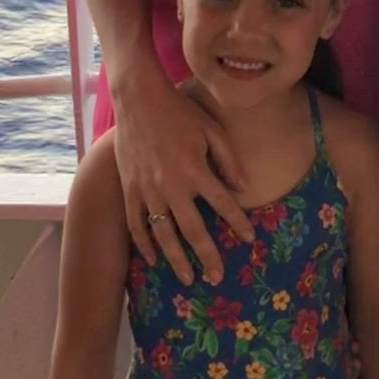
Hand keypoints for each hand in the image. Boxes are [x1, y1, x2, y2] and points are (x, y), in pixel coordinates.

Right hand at [113, 67, 251, 285]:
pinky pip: (136, 225)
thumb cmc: (179, 111)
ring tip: (187, 279)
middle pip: (193, 230)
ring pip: (163, 235)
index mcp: (195, 169)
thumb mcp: (211, 129)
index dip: (238, 222)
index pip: (223, 204)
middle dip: (207, 256)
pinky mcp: (129, 190)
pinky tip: (154, 260)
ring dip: (176, 260)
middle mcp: (171, 186)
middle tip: (217, 277)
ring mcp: (147, 190)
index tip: (249, 239)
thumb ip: (229, 159)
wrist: (138, 99)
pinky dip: (144, 245)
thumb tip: (244, 188)